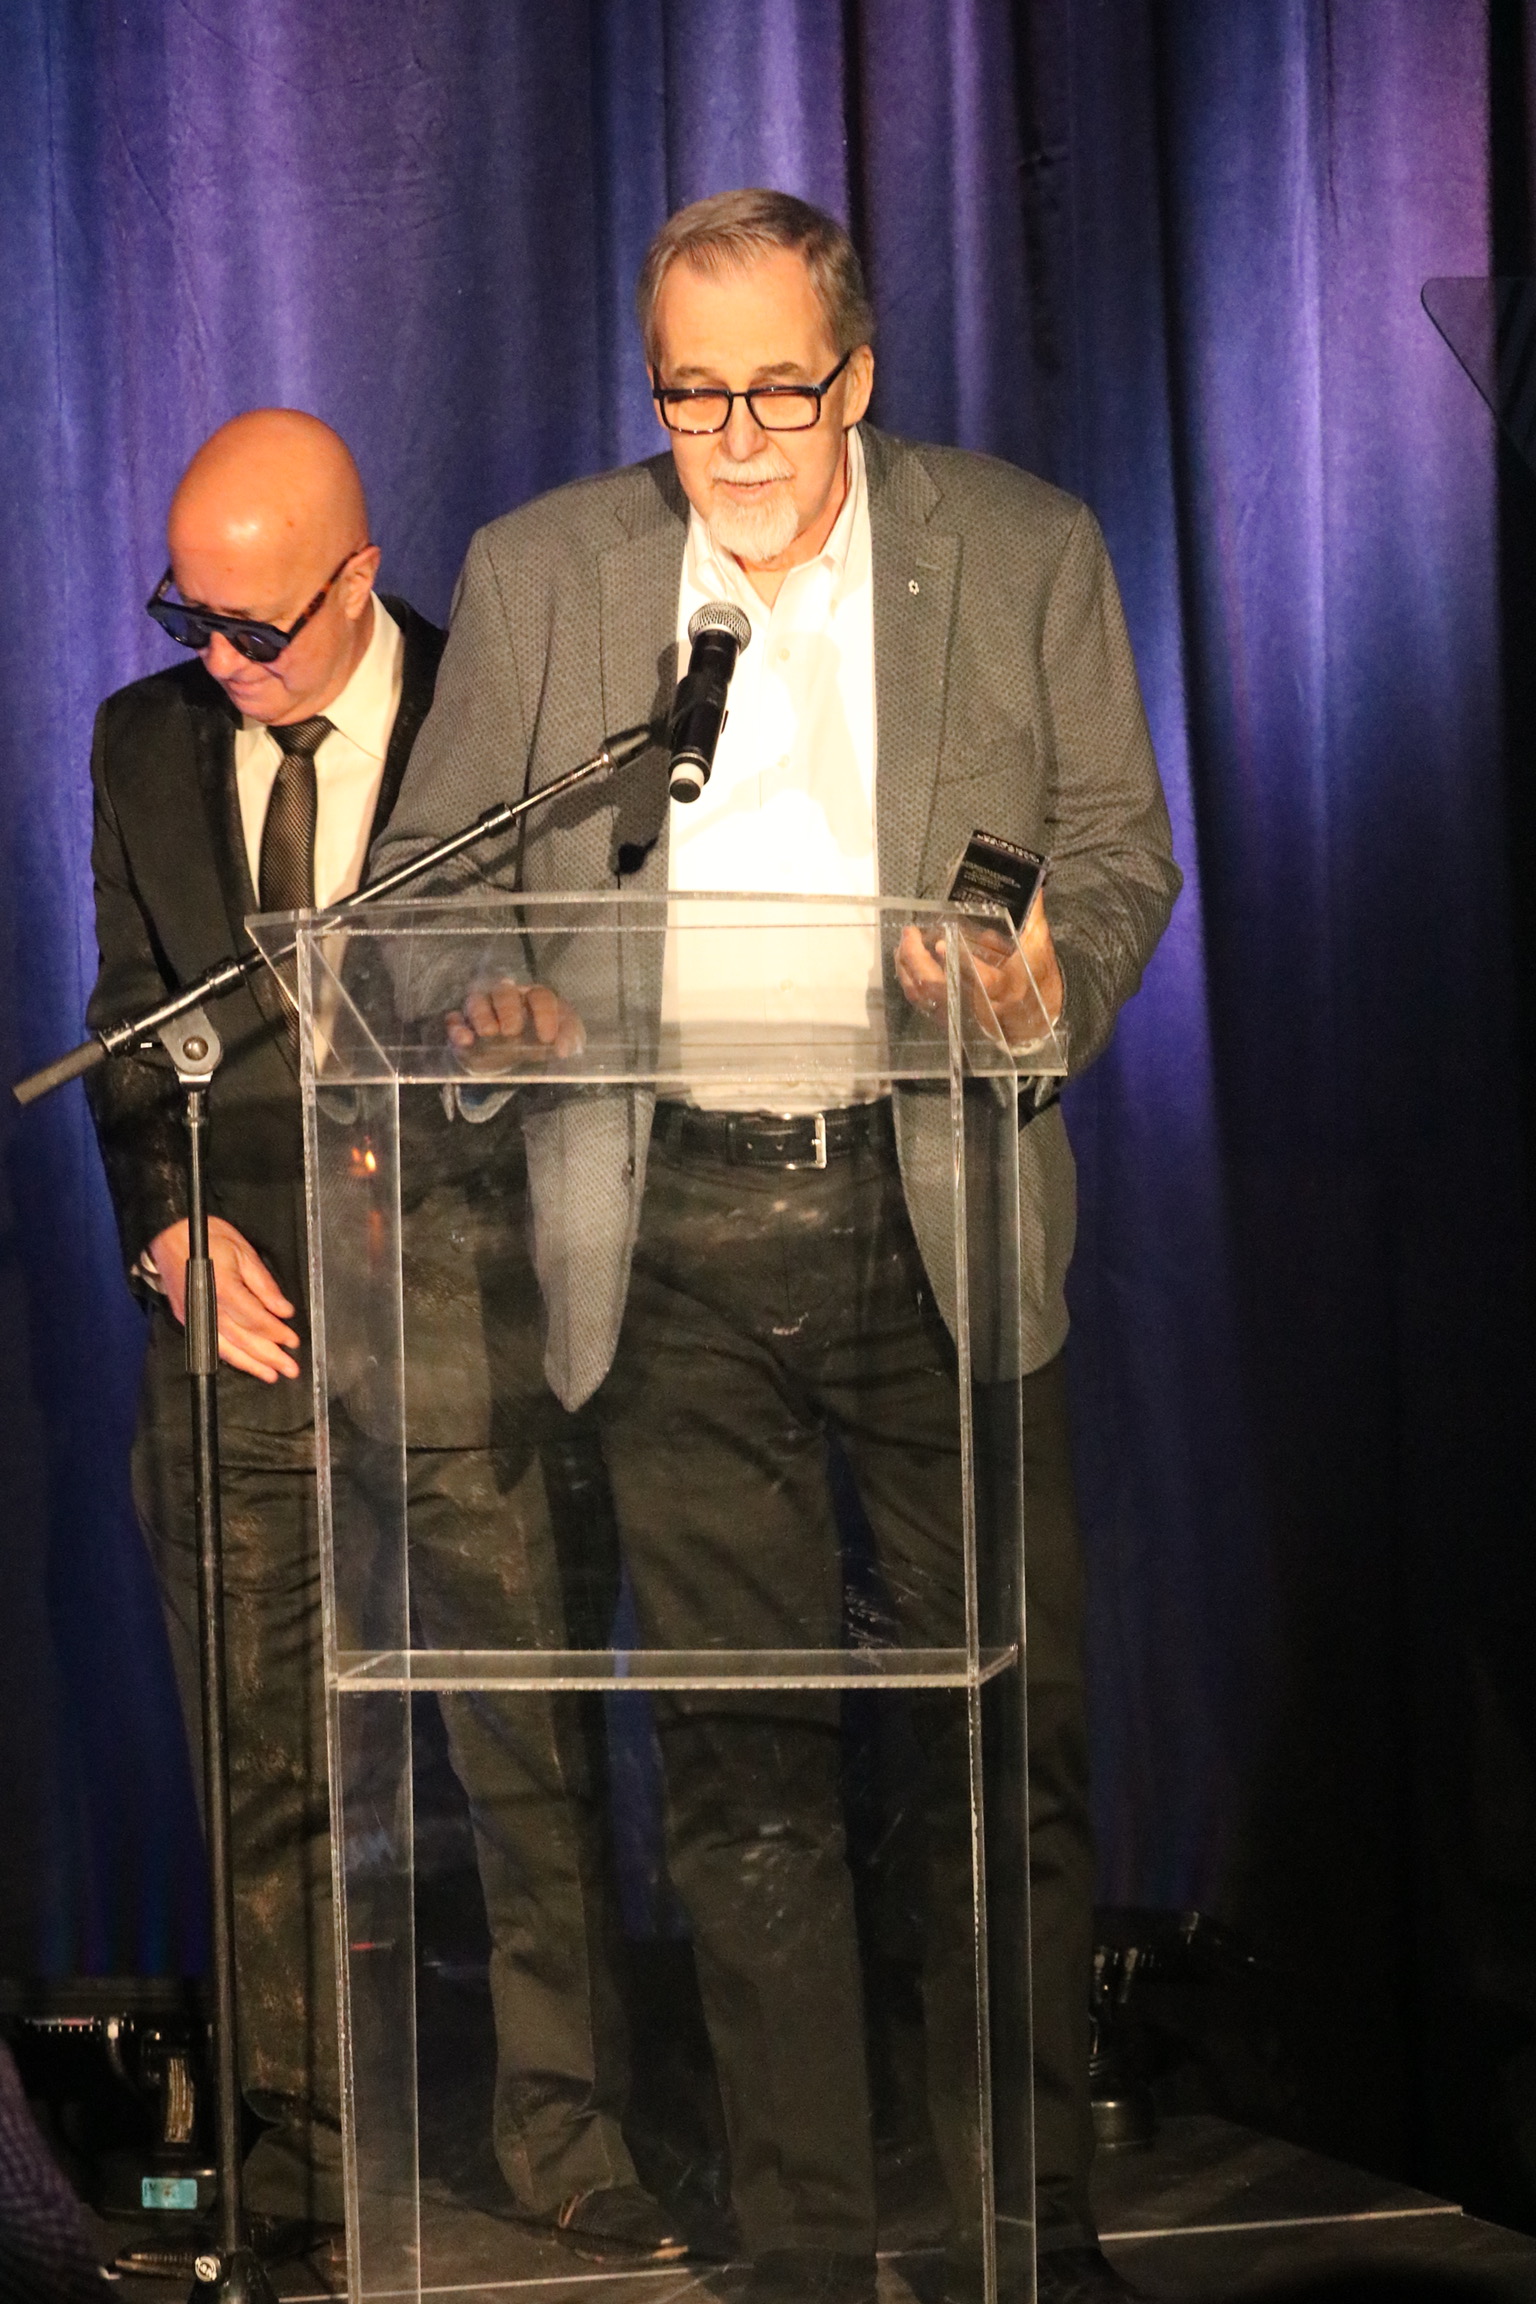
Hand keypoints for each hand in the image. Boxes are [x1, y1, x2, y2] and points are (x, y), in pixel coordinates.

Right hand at [147, 1217, 300, 1382]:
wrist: (168, 1235)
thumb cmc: (208, 1237)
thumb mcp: (244, 1252)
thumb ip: (264, 1285)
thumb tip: (283, 1310)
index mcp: (224, 1289)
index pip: (256, 1320)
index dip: (277, 1333)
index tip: (294, 1341)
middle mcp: (208, 1308)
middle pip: (243, 1340)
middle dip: (269, 1356)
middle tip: (290, 1368)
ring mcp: (194, 1316)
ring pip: (226, 1348)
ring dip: (250, 1364)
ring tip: (271, 1375)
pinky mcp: (187, 1319)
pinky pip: (212, 1343)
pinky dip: (230, 1356)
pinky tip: (244, 1363)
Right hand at [445, 978, 585, 1069]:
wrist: (512, 1066)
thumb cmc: (538, 1046)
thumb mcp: (560, 1043)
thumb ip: (569, 1040)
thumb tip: (564, 1048)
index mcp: (533, 999)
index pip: (540, 996)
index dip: (545, 1014)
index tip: (547, 1038)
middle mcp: (506, 999)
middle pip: (504, 991)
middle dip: (508, 1009)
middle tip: (512, 1032)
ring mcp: (481, 1010)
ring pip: (476, 1000)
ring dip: (482, 1014)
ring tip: (489, 1034)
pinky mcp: (462, 1026)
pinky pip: (453, 1019)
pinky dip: (457, 1028)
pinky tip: (466, 1040)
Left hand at [896, 897, 1063, 1049]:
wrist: (1031, 1016)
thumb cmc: (1033, 976)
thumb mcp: (1038, 946)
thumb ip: (1032, 916)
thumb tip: (1033, 882)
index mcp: (1009, 987)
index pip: (984, 981)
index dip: (961, 963)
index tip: (940, 944)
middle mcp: (983, 1007)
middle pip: (943, 991)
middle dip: (919, 962)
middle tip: (910, 934)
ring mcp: (963, 1016)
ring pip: (927, 999)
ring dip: (908, 971)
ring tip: (903, 943)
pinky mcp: (949, 1019)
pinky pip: (922, 1003)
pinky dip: (909, 981)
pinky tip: (905, 960)